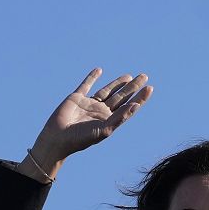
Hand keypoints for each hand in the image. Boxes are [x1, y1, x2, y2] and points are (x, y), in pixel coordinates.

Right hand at [22, 68, 153, 179]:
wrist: (58, 138)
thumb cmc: (82, 138)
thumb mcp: (105, 129)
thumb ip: (120, 117)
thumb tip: (136, 105)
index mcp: (110, 120)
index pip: (128, 106)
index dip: (140, 98)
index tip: (150, 88)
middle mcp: (101, 111)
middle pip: (121, 96)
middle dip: (132, 87)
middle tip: (144, 76)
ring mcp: (89, 104)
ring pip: (107, 90)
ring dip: (118, 83)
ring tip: (129, 76)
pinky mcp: (76, 98)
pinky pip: (86, 85)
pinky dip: (91, 77)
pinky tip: (99, 70)